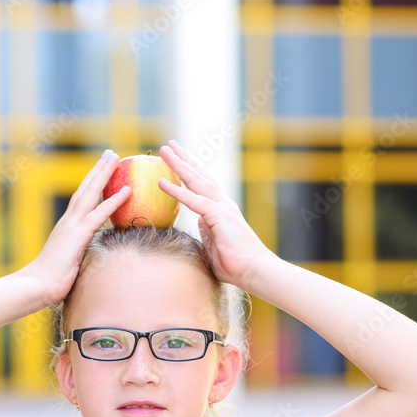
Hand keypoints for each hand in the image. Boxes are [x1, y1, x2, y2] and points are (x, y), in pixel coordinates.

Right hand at [19, 149, 131, 305]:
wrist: (36, 287)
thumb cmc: (50, 282)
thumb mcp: (69, 264)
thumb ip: (80, 255)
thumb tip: (93, 259)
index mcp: (67, 227)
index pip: (81, 199)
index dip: (92, 184)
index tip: (102, 171)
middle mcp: (69, 221)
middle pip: (85, 188)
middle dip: (98, 170)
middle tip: (110, 154)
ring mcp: (72, 225)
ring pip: (91, 193)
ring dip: (105, 174)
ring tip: (116, 157)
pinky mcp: (78, 235)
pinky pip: (99, 214)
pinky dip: (114, 200)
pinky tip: (128, 190)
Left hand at [157, 140, 276, 287]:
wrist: (255, 271)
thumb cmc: (236, 265)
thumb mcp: (214, 245)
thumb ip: (206, 232)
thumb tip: (199, 223)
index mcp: (221, 210)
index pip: (202, 185)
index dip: (189, 172)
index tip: (176, 161)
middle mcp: (222, 204)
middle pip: (199, 175)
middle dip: (183, 158)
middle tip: (168, 144)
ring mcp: (222, 207)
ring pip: (196, 180)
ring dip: (178, 164)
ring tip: (163, 150)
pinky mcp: (219, 215)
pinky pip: (193, 200)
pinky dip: (176, 190)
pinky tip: (161, 182)